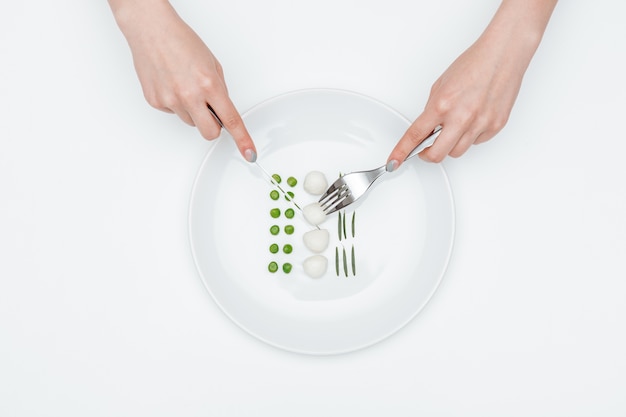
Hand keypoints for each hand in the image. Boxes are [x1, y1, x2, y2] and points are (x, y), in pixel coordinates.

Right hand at [109, 0, 255, 160]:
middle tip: (210, 110)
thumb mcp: (212, 65)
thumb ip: (219, 91)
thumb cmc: (181, 42)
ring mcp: (171, 101)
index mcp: (209, 85)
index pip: (231, 121)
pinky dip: (175, 103)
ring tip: (185, 86)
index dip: (242, 140)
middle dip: (214, 126)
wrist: (151, 31)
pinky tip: (171, 84)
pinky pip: (173, 113)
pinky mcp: (156, 102)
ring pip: (191, 122)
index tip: (249, 154)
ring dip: (193, 111)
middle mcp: (190, 96)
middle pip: (210, 133)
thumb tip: (221, 111)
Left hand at [386, 0, 556, 168]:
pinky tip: (473, 119)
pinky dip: (470, 136)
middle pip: (437, 155)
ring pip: (457, 152)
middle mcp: (461, 117)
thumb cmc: (474, 64)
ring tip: (454, 126)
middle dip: (428, 154)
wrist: (503, 55)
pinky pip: (476, 142)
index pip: (415, 135)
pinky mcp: (495, 126)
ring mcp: (480, 124)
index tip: (394, 161)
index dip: (402, 152)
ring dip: (450, 144)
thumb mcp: (441, 85)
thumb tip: (427, 129)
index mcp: (442, 104)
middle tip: (425, 149)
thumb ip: (432, 110)